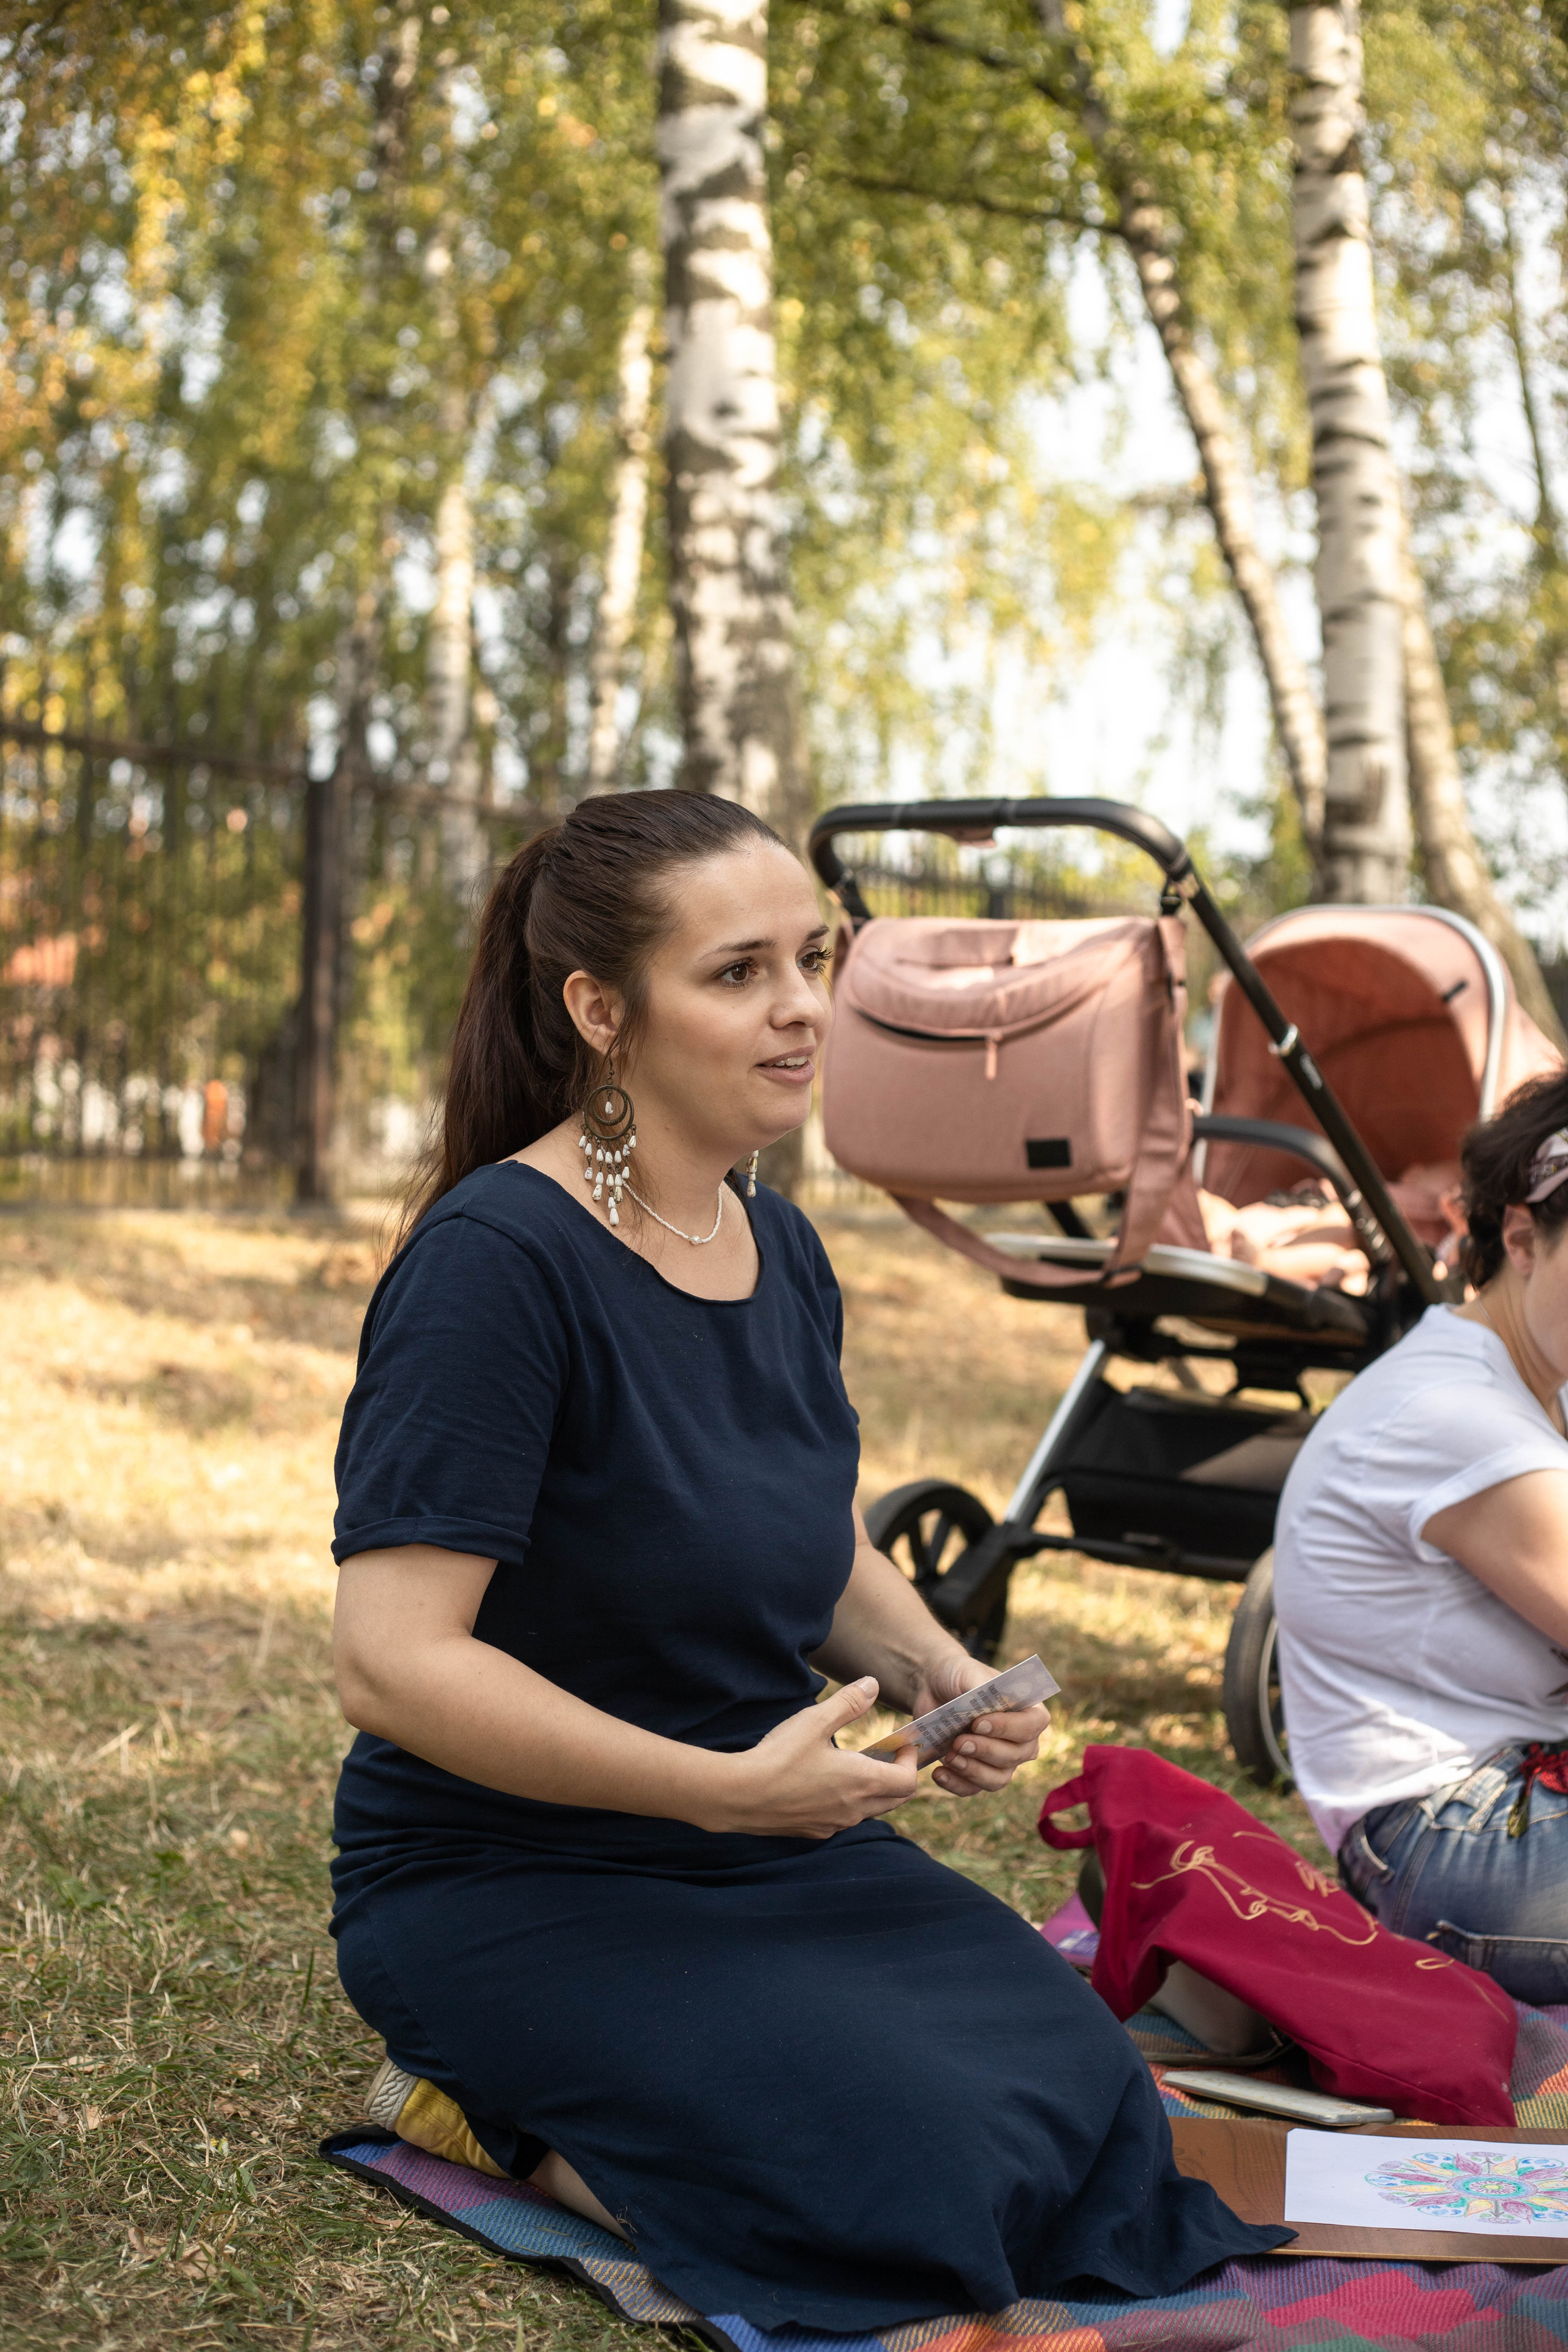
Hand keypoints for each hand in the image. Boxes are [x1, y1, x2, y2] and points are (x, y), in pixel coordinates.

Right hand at [702, 1677, 918, 1838]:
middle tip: (886, 1753)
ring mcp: (834, 1823)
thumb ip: (848, 1703)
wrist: (740, 1795)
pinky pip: (845, 1819)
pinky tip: (828, 1784)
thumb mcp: (814, 1721)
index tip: (902, 1744)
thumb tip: (873, 1685)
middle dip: (898, 1775)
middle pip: (895, 1799)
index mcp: (862, 1782)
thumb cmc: (779, 1757)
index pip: (907, 1781)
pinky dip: (850, 1802)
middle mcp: (854, 1809)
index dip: (911, 1761)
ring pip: (870, 1811)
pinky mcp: (815, 1831)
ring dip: (874, 1790)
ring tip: (857, 1765)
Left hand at [909, 1650, 1049, 1798]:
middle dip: (985, 1751)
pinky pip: (973, 1789)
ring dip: (973, 1771)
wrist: (933, 1688)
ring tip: (949, 1757)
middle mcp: (1021, 1740)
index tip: (979, 1723)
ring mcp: (1001, 1760)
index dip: (1008, 1728)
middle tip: (959, 1742)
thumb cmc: (959, 1676)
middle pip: (1015, 1755)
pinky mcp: (977, 1773)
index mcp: (1028, 1709)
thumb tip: (986, 1710)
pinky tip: (938, 1773)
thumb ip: (982, 1688)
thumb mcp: (969, 1672)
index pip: (1033, 1725)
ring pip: (998, 1779)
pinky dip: (956, 1785)